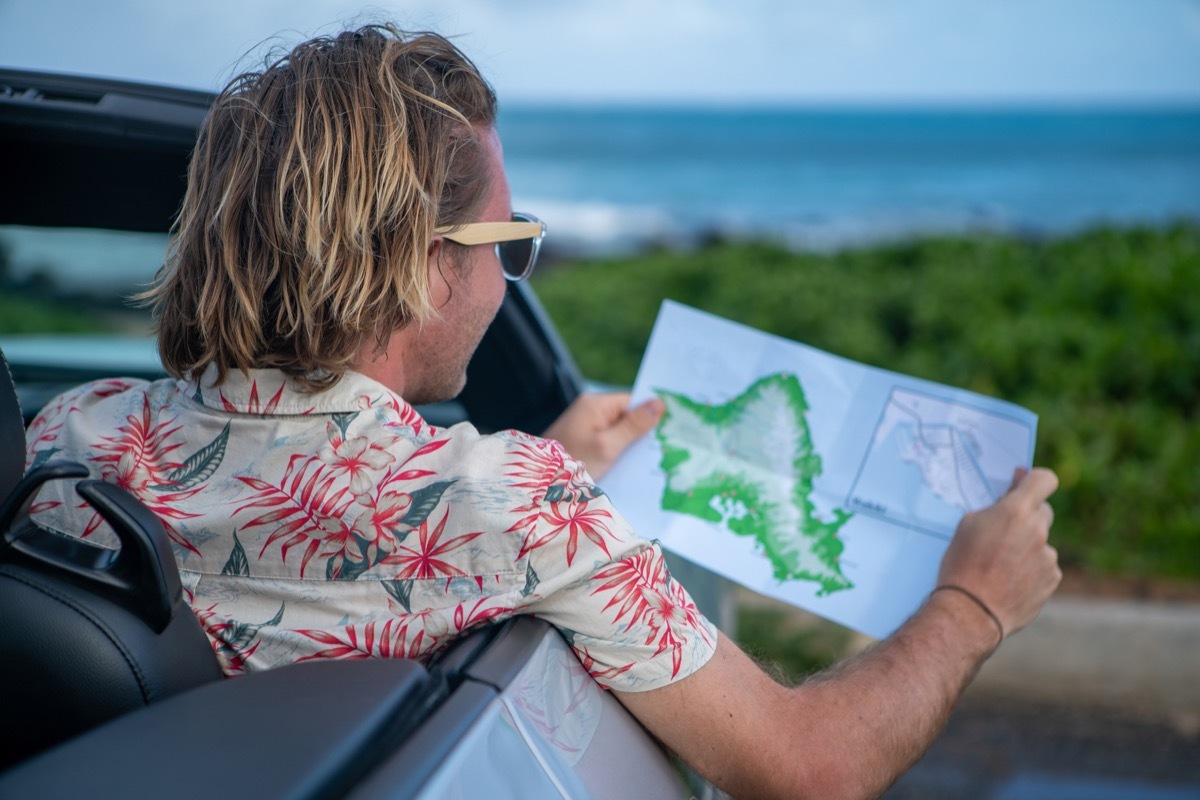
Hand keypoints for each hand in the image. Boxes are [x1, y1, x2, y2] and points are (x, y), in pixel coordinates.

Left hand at [542, 393, 663, 478]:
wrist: (538, 486)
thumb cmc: (573, 463)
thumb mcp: (608, 446)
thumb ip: (633, 426)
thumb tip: (659, 403)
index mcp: (595, 404)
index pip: (633, 401)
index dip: (652, 414)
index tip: (673, 429)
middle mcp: (590, 410)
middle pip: (627, 415)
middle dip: (644, 431)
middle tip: (669, 447)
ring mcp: (585, 426)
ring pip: (619, 431)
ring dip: (632, 444)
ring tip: (654, 459)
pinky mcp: (583, 442)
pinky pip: (608, 441)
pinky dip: (619, 451)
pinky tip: (632, 465)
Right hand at [937, 467, 1061, 639]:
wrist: (971, 612)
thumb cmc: (962, 565)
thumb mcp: (967, 526)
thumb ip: (994, 508)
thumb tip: (1010, 495)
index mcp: (1015, 511)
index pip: (1044, 479)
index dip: (1036, 480)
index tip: (1025, 485)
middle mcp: (1038, 530)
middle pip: (1043, 511)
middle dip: (1027, 516)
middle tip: (1005, 531)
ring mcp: (1048, 556)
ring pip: (1042, 542)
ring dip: (1027, 547)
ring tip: (1001, 566)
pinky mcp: (1053, 579)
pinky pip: (1044, 565)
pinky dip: (1031, 570)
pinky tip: (1010, 581)